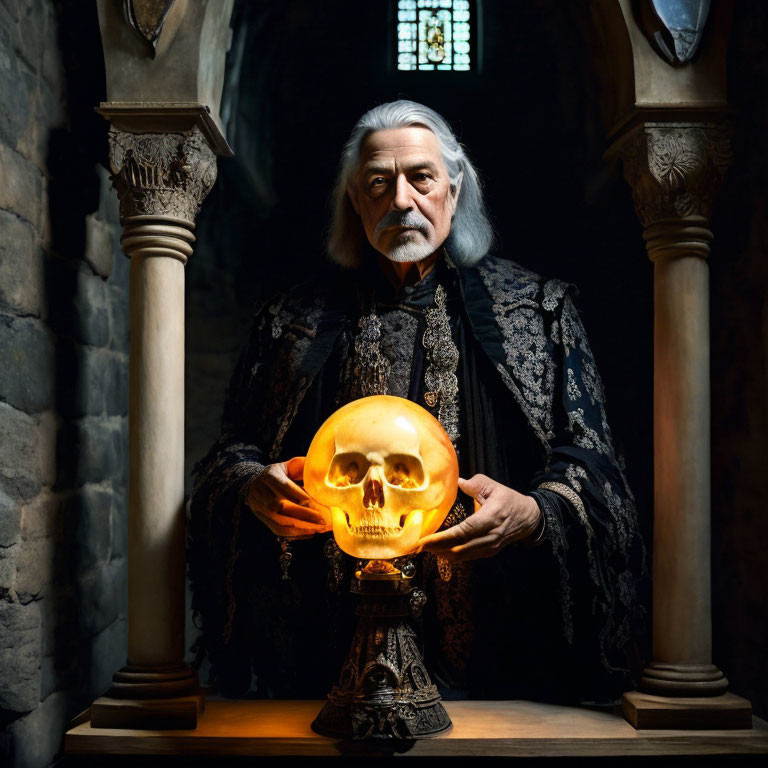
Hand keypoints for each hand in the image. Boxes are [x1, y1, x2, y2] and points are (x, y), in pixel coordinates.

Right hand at [247, 456, 331, 537]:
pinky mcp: (263, 520)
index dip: (305, 500)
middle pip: (282, 508)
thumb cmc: (280, 474)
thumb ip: (304, 467)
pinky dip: (297, 534)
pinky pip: (279, 531)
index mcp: (270, 476)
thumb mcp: (290, 465)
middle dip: (307, 516)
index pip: (287, 489)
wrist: (255, 484)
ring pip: (281, 523)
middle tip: (327, 521)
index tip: (324, 507)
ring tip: (323, 528)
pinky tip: (312, 532)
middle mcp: (262, 493)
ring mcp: (260, 509)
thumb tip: (323, 473)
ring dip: (304, 528)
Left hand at [416, 474, 541, 561]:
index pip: (464, 531)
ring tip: (424, 548)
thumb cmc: (509, 500)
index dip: (443, 538)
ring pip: (462, 556)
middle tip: (417, 546)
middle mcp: (490, 536)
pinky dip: (452, 555)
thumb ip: (475, 484)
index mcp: (491, 517)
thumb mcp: (494, 487)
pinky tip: (439, 551)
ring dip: (442, 553)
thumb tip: (458, 482)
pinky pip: (467, 557)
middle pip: (460, 548)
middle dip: (437, 548)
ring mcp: (490, 547)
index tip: (425, 540)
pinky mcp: (488, 552)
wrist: (529, 518)